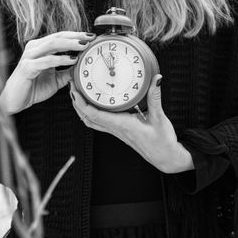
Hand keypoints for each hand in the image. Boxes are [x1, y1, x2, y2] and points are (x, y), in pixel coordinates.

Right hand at [0, 31, 94, 114]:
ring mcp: (29, 56)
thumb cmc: (33, 88)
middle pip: (58, 37)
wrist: (16, 100)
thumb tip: (82, 66)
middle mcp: (34, 48)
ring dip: (70, 44)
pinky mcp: (27, 67)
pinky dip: (61, 59)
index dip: (75, 35)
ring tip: (84, 45)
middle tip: (90, 38)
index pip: (60, 37)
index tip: (91, 37)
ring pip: (52, 44)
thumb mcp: (56, 79)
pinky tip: (72, 59)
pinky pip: (47, 61)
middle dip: (75, 36)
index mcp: (40, 48)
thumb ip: (67, 72)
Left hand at [69, 74, 193, 173]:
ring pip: (91, 121)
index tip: (75, 90)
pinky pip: (99, 123)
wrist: (165, 157)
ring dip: (81, 109)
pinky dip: (91, 113)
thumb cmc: (162, 142)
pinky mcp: (119, 132)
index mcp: (122, 125)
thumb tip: (156, 80)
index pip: (94, 114)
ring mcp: (116, 131)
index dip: (81, 102)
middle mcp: (116, 129)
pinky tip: (94, 104)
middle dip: (77, 102)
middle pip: (87, 117)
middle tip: (73, 85)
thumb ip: (155, 97)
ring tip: (79, 93)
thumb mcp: (160, 118)